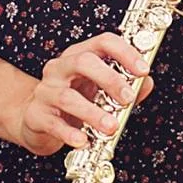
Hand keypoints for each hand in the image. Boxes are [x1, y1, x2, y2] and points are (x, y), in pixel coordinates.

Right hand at [11, 33, 153, 155]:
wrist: (36, 120)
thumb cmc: (75, 101)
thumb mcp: (101, 91)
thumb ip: (127, 87)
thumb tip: (146, 83)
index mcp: (79, 55)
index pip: (103, 42)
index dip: (125, 53)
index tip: (143, 70)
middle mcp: (60, 68)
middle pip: (83, 61)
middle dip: (109, 79)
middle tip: (128, 98)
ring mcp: (45, 91)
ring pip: (67, 97)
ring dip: (93, 113)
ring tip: (111, 127)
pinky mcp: (36, 115)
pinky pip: (54, 124)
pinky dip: (70, 133)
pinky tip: (84, 140)